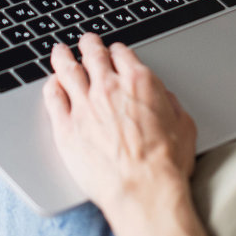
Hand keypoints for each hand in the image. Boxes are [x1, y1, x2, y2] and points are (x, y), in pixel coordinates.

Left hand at [44, 35, 198, 227]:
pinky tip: (52, 84)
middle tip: (85, 42)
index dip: (116, 51)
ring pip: (68, 70)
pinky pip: (53, 98)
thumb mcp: (183, 124)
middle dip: (88, 45)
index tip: (113, 53)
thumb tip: (164, 98)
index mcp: (139, 82)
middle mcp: (109, 87)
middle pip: (92, 54)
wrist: (145, 192)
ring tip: (59, 52)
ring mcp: (85, 106)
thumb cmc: (166, 165)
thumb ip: (171, 103)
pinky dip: (51, 87)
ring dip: (63, 57)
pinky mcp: (67, 129)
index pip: (121, 53)